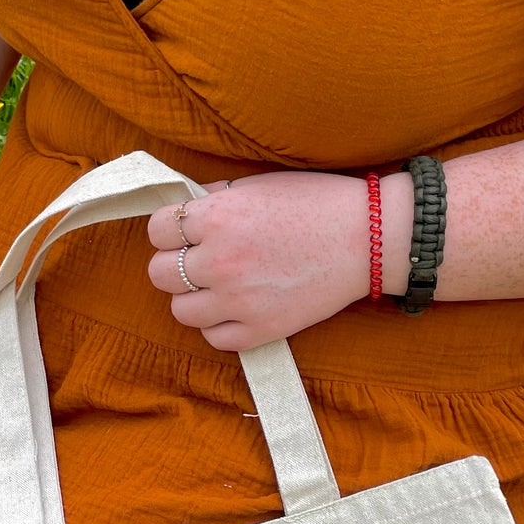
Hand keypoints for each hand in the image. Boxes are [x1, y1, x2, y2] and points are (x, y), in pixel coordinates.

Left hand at [145, 171, 371, 350]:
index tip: (185, 232)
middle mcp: (220, 260)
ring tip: (217, 286)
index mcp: (217, 217)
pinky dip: (219, 326)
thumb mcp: (258, 185)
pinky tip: (236, 308)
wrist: (367, 239)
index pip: (157, 230)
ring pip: (180, 310)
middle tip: (199, 260)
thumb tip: (185, 211)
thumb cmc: (316, 204)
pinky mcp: (259, 331)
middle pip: (159, 273)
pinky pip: (213, 338)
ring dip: (193, 298)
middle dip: (174, 264)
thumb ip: (215, 199)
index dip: (169, 230)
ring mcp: (238, 300)